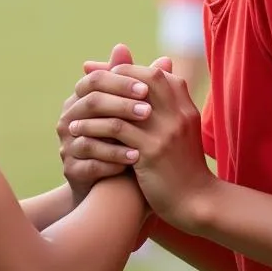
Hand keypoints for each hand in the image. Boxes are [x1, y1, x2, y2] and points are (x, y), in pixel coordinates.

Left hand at [67, 64, 213, 228]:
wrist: (197, 200)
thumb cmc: (179, 162)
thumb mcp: (174, 126)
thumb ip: (157, 102)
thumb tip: (134, 80)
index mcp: (184, 101)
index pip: (151, 71)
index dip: (123, 70)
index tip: (100, 76)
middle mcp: (178, 110)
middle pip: (139, 80)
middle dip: (107, 82)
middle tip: (84, 89)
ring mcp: (167, 129)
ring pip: (123, 105)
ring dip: (94, 108)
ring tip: (75, 117)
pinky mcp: (154, 151)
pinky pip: (117, 129)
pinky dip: (95, 128)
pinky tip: (80, 134)